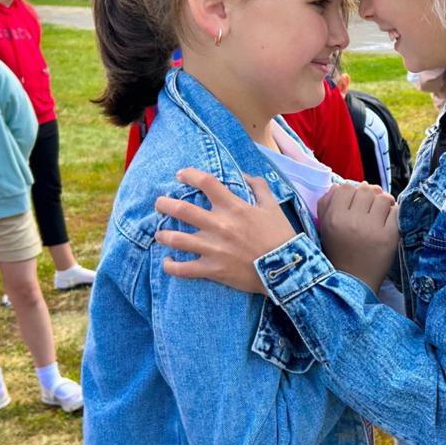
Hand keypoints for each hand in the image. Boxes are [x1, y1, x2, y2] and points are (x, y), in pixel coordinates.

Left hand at [155, 168, 295, 293]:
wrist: (286, 269)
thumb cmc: (280, 236)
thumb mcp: (273, 206)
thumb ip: (259, 187)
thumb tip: (244, 175)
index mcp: (234, 207)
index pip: (206, 183)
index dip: (189, 175)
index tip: (180, 175)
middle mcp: (219, 225)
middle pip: (181, 209)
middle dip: (164, 204)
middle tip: (159, 204)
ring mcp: (213, 249)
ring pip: (176, 239)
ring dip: (163, 235)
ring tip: (159, 234)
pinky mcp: (213, 270)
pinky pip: (184, 269)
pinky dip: (171, 266)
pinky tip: (167, 262)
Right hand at [317, 182, 398, 291]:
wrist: (355, 282)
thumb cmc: (338, 254)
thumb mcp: (324, 229)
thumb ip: (326, 205)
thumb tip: (339, 185)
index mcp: (334, 219)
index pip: (346, 187)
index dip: (351, 192)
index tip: (354, 202)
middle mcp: (352, 221)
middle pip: (366, 190)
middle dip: (368, 196)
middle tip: (368, 207)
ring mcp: (372, 229)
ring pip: (383, 197)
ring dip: (383, 202)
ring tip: (379, 213)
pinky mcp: (389, 237)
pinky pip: (395, 211)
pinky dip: (393, 214)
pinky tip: (387, 222)